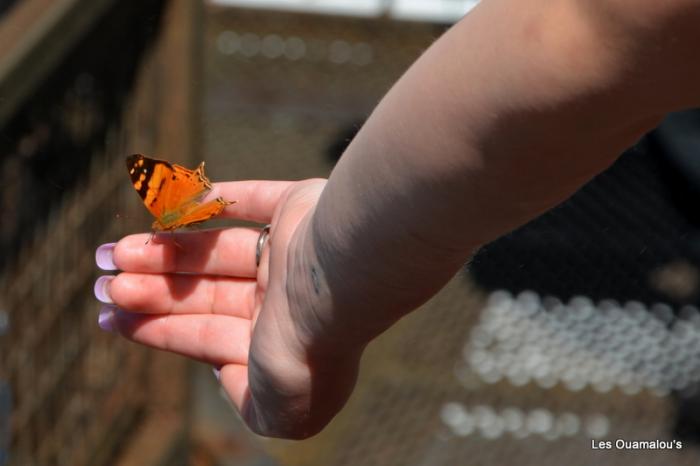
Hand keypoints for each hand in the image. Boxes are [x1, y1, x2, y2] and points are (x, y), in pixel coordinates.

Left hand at [94, 179, 362, 438]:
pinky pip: (251, 199)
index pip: (209, 336)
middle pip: (208, 292)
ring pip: (219, 248)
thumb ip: (253, 405)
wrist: (339, 283)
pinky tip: (174, 204)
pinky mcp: (301, 207)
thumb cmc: (304, 351)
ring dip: (169, 248)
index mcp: (282, 346)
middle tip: (104, 278)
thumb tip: (224, 375)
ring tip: (118, 250)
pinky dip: (213, 199)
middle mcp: (288, 300)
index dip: (159, 330)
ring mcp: (294, 253)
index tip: (111, 316)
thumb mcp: (280, 414)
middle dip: (154, 289)